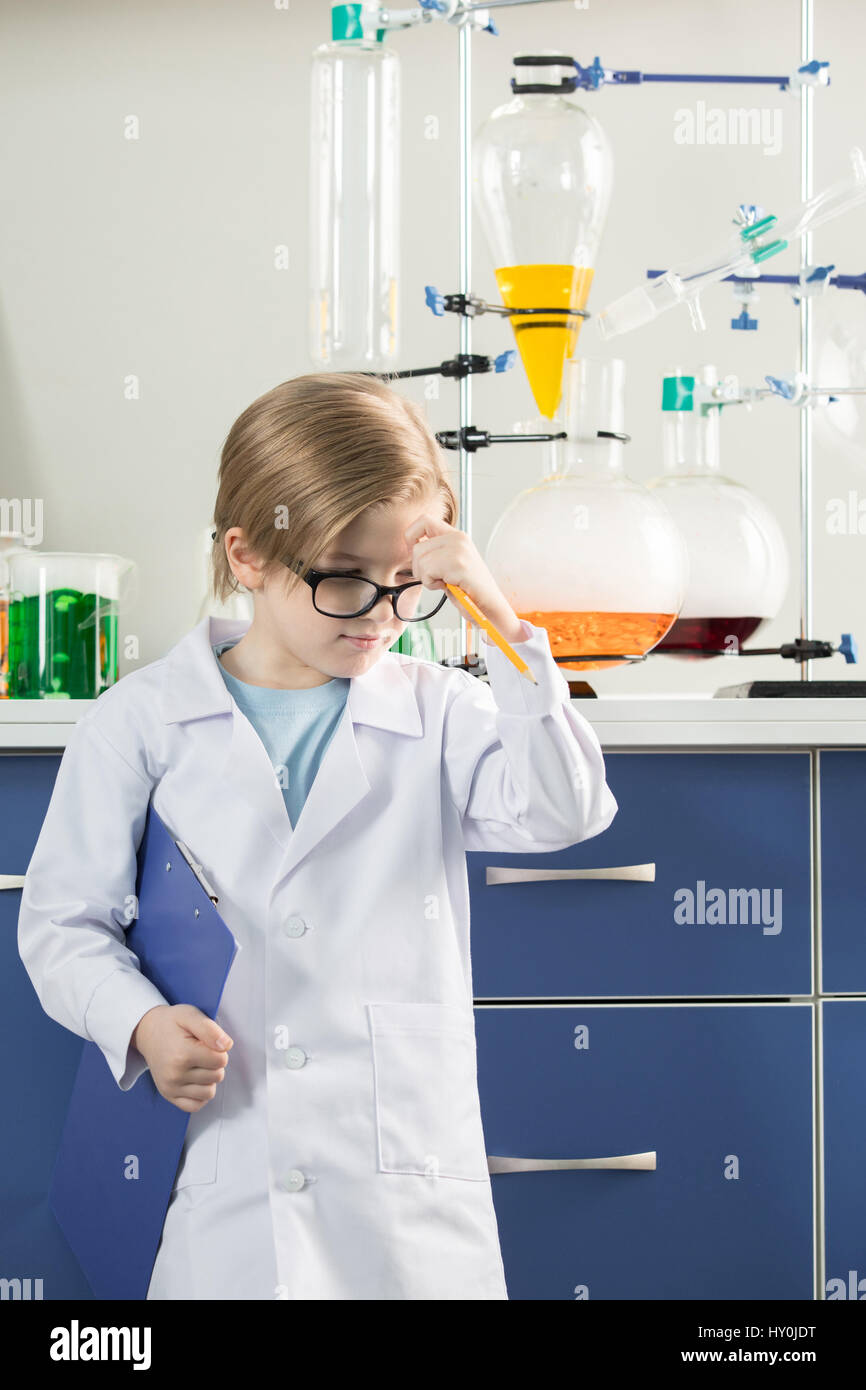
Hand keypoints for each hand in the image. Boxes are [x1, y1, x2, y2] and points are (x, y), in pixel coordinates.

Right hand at [132, 1004, 232, 1112]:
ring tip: (197, 1064)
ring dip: (209, 1078)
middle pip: (217, 1076)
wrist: (147, 1031)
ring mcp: (171, 1088)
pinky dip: (200, 1094)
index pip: (221, 1060)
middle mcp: (175, 1074)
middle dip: (214, 1063)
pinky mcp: (169, 1095)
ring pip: (209, 1092)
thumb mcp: (190, 1014)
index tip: (206, 1041)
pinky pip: (196, 1105)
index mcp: (182, 1054)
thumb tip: (227, 1046)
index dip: (219, 1049)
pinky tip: (195, 1079)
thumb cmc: (172, 1023)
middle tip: (200, 1050)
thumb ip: (210, 1029)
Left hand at [404, 514, 525, 642]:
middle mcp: (458, 538)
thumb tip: (412, 546)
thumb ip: (435, 551)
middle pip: (417, 546)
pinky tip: (448, 586)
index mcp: (456, 535)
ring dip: (427, 578)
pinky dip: (432, 584)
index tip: (418, 555)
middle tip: (436, 577)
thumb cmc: (469, 590)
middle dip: (419, 567)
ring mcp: (459, 549)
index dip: (411, 536)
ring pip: (420, 560)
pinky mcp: (457, 563)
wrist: (490, 607)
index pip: (423, 521)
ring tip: (445, 582)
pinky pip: (427, 572)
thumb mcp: (449, 564)